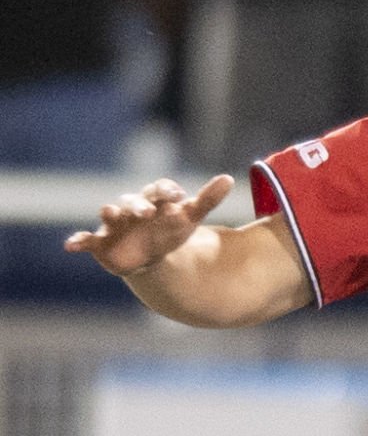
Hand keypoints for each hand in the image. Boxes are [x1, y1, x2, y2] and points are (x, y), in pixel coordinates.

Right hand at [64, 175, 234, 276]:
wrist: (150, 256)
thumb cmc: (171, 230)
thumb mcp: (191, 217)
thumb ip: (207, 199)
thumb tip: (228, 178)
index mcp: (155, 199)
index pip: (160, 189)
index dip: (167, 190)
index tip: (178, 195)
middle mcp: (132, 208)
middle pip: (134, 201)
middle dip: (140, 205)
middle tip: (149, 212)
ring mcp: (115, 224)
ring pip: (110, 214)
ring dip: (110, 212)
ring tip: (109, 211)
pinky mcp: (100, 242)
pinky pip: (86, 239)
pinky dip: (77, 240)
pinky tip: (70, 245)